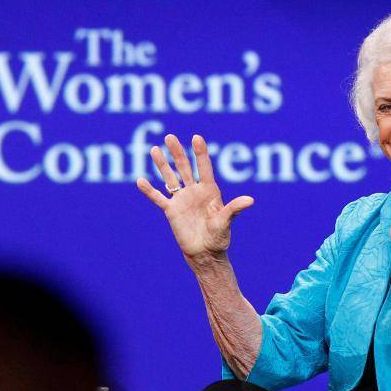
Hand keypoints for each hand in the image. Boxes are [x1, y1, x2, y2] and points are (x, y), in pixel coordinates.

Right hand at [136, 134, 253, 261]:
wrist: (205, 253)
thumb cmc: (219, 237)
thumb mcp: (226, 221)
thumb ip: (235, 209)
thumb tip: (250, 200)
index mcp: (209, 191)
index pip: (204, 167)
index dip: (200, 152)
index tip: (196, 137)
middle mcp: (195, 191)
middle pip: (184, 167)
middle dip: (178, 152)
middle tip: (170, 137)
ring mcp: (182, 200)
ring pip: (170, 178)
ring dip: (162, 164)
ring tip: (155, 149)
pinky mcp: (171, 211)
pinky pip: (158, 198)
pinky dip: (149, 190)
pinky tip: (140, 181)